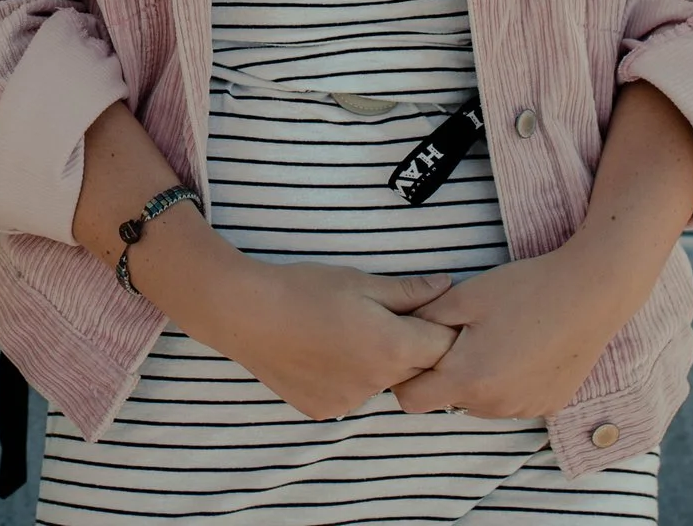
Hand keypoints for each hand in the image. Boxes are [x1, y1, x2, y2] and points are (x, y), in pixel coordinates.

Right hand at [179, 253, 458, 420]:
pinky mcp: (324, 410)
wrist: (246, 313)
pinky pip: (351, 394)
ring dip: (377, 364)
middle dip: (409, 347)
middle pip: (415, 369)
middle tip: (378, 318)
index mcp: (393, 349)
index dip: (439, 329)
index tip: (423, 313)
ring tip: (344, 334)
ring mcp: (350, 402)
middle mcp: (378, 384)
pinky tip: (322, 353)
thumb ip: (409, 291)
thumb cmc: (304, 289)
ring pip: (382, 383)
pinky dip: (347, 377)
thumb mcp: (361, 281)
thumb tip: (447, 286)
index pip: (444, 348)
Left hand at [392, 249, 627, 419]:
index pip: (411, 400)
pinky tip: (521, 349)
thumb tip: (398, 333)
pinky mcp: (548, 405)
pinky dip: (507, 382)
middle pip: (446, 401)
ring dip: (476, 379)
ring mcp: (525, 408)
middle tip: (461, 334)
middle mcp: (495, 405)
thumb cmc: (524, 290)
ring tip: (496, 338)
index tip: (418, 348)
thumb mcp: (464, 296)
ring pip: (479, 403)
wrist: (590, 293)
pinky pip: (511, 401)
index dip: (406, 374)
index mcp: (468, 379)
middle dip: (443, 374)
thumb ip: (423, 320)